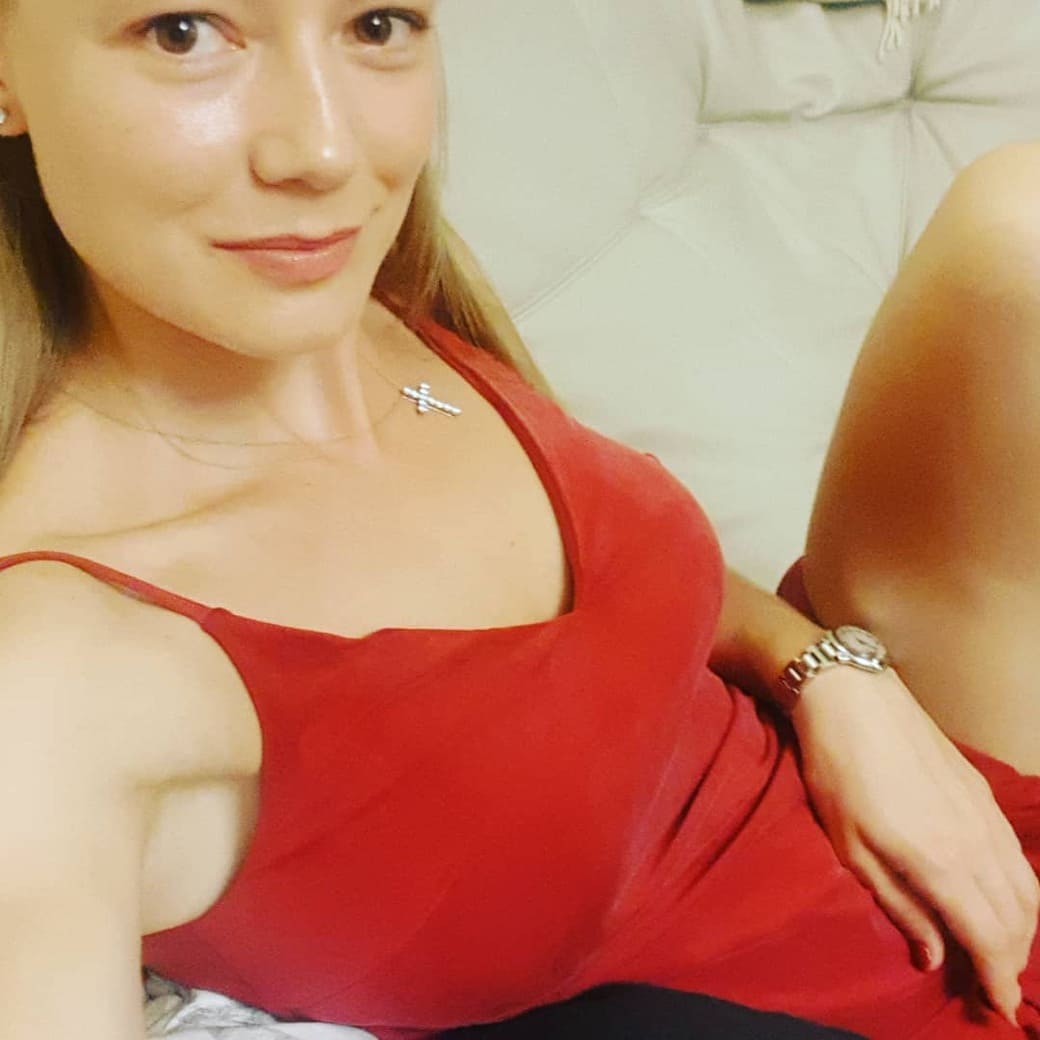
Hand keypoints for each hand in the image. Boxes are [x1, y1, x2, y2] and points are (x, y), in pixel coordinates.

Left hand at [790, 666, 1039, 1026]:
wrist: (851, 695)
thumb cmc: (837, 771)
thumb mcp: (850, 846)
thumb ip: (898, 903)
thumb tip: (934, 955)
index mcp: (942, 862)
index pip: (989, 937)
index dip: (998, 978)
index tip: (998, 1008)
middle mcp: (977, 842)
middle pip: (1018, 918)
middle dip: (1013, 960)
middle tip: (996, 987)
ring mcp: (985, 813)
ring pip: (1027, 887)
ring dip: (1022, 927)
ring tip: (1001, 951)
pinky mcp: (981, 790)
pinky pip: (1017, 855)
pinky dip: (1020, 890)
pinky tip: (1002, 897)